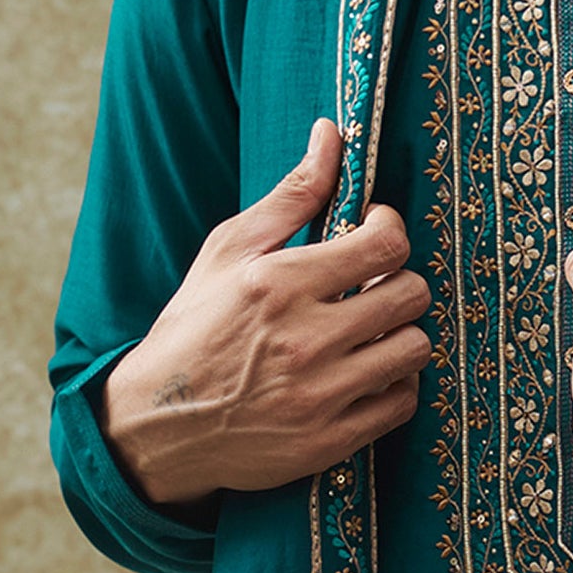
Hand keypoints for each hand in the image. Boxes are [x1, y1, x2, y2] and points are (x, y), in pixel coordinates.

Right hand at [99, 120, 430, 508]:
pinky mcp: (329, 439)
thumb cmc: (194, 327)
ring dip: (401, 334)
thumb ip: (291, 194)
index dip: (392, 231)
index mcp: (280, 283)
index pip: (386, 244)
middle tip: (375, 285)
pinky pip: (402, 402)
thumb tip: (332, 133)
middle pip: (411, 294)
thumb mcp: (228, 251)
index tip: (376, 234)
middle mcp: (304, 339)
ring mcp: (319, 394)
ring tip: (372, 331)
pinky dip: (395, 384)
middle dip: (399, 281)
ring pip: (415, 349)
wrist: (157, 424)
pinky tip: (367, 372)